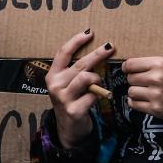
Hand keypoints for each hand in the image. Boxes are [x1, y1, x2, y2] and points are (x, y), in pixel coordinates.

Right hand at [45, 29, 114, 148]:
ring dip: (97, 79)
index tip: (89, 32)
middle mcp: (55, 85)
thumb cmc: (72, 100)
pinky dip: (99, 95)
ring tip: (98, 84)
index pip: (63, 53)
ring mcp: (63, 98)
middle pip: (80, 64)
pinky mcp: (73, 110)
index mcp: (52, 75)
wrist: (69, 129)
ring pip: (87, 78)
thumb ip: (76, 70)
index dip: (76, 41)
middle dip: (98, 54)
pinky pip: (93, 95)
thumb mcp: (68, 84)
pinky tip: (96, 99)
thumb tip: (98, 50)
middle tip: (110, 47)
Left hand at [122, 56, 162, 122]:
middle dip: (134, 81)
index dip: (127, 68)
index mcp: (160, 64)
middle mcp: (156, 78)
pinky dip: (136, 103)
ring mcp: (155, 94)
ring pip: (131, 91)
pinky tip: (144, 101)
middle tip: (143, 83)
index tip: (128, 70)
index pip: (130, 64)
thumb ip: (152, 66)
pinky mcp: (155, 109)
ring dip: (136, 93)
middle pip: (130, 78)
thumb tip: (131, 67)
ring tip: (146, 93)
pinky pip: (134, 104)